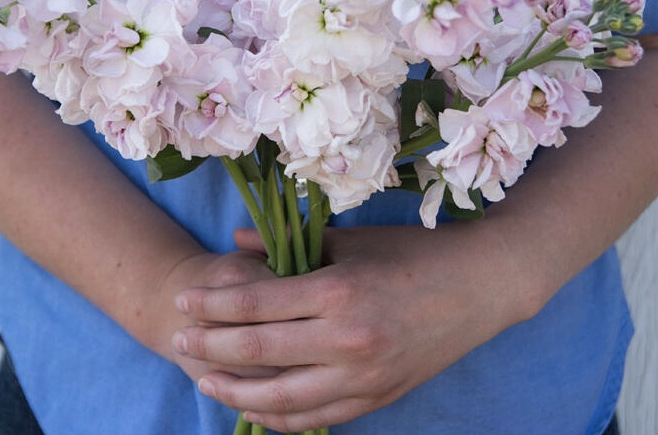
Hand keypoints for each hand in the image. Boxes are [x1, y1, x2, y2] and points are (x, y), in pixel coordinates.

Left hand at [172, 221, 534, 431]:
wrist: (478, 287)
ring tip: (205, 380)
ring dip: (236, 391)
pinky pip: (316, 419)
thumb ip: (288, 244)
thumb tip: (236, 242)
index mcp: (337, 291)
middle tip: (179, 338)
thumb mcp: (349, 240)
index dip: (212, 305)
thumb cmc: (411, 253)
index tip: (183, 301)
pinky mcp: (378, 399)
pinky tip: (254, 408)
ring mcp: (363, 377)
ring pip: (282, 399)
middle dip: (211, 345)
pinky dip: (279, 418)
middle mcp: (346, 340)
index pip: (255, 304)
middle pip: (258, 352)